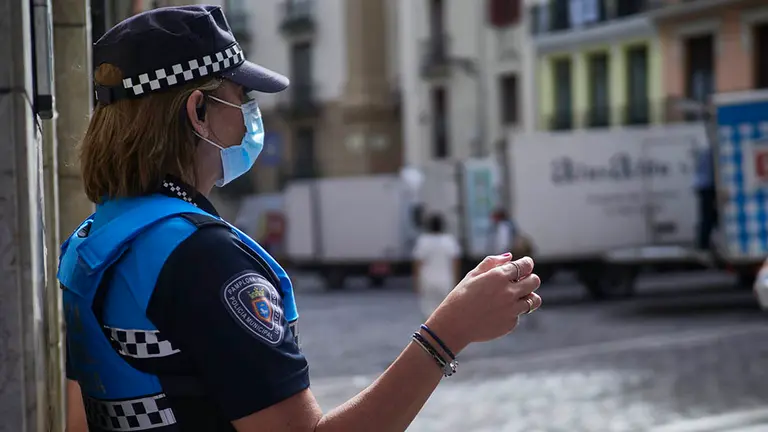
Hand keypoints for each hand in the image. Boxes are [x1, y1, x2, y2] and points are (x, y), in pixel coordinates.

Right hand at [425, 254, 541, 352]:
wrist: (455, 324)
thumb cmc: (461, 296)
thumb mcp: (473, 275)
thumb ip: (492, 262)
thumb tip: (510, 256)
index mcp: (499, 276)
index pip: (525, 265)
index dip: (527, 263)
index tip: (526, 264)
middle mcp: (509, 292)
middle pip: (534, 281)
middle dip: (530, 278)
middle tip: (523, 281)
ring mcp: (512, 309)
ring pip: (534, 300)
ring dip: (528, 296)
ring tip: (519, 297)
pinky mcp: (511, 323)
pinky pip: (520, 314)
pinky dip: (514, 311)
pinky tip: (499, 312)